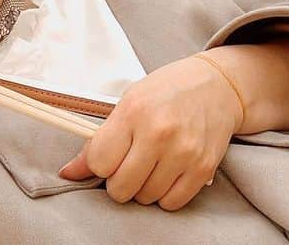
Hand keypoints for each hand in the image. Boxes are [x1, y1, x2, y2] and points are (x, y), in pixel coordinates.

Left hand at [59, 54, 242, 210]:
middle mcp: (159, 132)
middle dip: (119, 181)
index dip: (98, 165)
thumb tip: (70, 173)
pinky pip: (172, 202)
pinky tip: (169, 172)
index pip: (99, 162)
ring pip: (145, 198)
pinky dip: (166, 194)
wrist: (218, 86)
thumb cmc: (170, 90)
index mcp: (135, 111)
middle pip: (120, 188)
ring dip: (144, 187)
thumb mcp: (130, 101)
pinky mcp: (203, 168)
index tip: (108, 158)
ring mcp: (184, 152)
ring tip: (154, 163)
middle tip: (130, 163)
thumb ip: (100, 140)